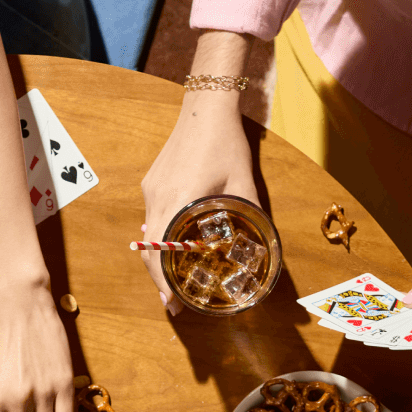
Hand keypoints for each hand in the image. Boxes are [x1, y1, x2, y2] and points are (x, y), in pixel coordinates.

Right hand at [139, 95, 256, 314]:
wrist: (205, 107)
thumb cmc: (225, 144)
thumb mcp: (243, 183)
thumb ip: (250, 215)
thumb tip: (262, 244)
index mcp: (177, 203)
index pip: (159, 255)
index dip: (163, 284)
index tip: (172, 303)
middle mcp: (157, 200)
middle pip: (149, 251)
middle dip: (159, 280)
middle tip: (174, 301)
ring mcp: (151, 190)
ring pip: (148, 234)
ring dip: (158, 258)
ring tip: (173, 276)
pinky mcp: (152, 182)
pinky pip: (152, 216)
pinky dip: (159, 235)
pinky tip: (173, 242)